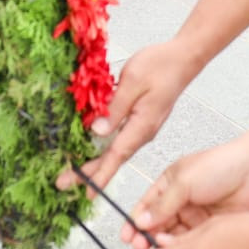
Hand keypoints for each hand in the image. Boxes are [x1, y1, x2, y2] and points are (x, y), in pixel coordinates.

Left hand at [56, 38, 201, 194]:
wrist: (183, 58)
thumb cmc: (161, 65)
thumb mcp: (132, 82)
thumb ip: (114, 108)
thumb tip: (97, 132)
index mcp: (142, 125)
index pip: (117, 156)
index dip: (100, 174)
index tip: (86, 190)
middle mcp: (143, 131)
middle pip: (114, 158)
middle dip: (90, 173)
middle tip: (64, 183)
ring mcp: (143, 127)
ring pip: (116, 149)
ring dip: (96, 162)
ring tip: (75, 172)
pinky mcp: (142, 119)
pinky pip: (120, 138)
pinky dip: (105, 147)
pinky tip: (92, 147)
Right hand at [123, 129, 248, 248]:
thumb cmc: (220, 166)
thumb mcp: (184, 181)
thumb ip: (163, 203)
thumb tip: (141, 221)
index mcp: (169, 185)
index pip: (146, 206)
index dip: (135, 222)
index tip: (127, 236)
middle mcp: (179, 202)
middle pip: (157, 225)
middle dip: (147, 237)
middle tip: (141, 248)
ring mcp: (194, 217)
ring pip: (172, 236)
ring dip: (162, 245)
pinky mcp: (208, 230)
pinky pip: (190, 243)